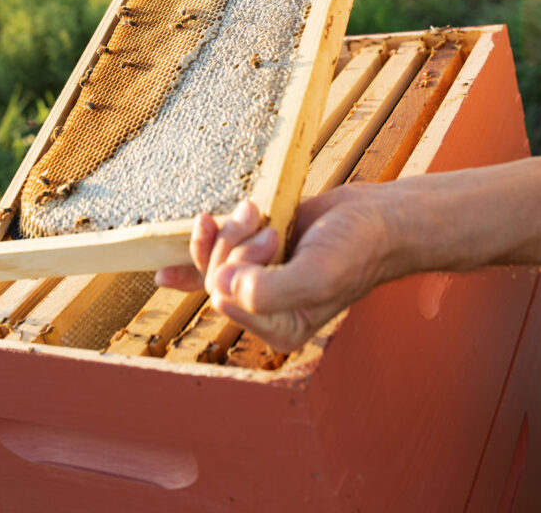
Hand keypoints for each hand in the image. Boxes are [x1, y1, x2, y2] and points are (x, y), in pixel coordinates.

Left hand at [155, 186, 391, 351]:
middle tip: (267, 227)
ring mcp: (259, 279)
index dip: (237, 267)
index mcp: (281, 329)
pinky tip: (163, 273)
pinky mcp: (257, 253)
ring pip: (216, 260)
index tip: (269, 242)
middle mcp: (265, 310)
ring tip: (257, 211)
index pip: (226, 301)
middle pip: (216, 278)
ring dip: (232, 229)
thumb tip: (219, 290)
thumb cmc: (356, 249)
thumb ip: (270, 291)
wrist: (376, 218)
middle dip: (235, 244)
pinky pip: (217, 257)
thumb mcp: (318, 275)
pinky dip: (200, 250)